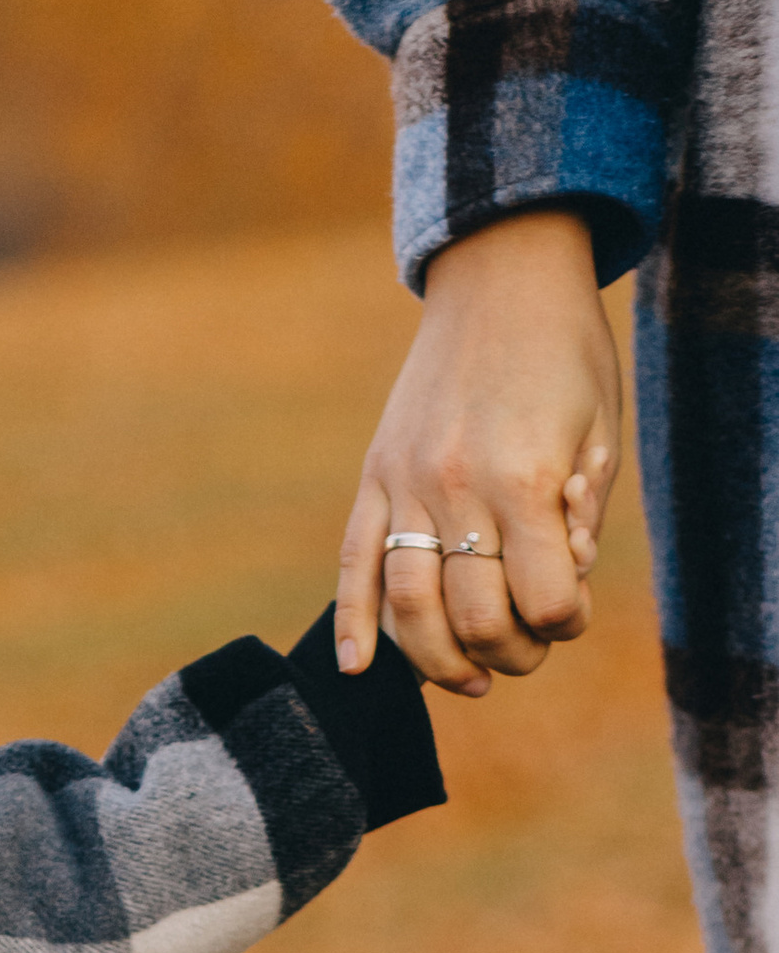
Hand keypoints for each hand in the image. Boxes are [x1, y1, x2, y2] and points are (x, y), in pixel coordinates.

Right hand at [334, 207, 621, 697]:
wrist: (501, 275)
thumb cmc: (566, 353)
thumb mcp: (600, 430)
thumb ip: (580, 516)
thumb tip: (560, 582)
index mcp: (525, 477)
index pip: (546, 600)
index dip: (567, 623)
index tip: (573, 610)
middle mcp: (457, 487)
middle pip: (475, 618)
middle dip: (511, 653)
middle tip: (528, 649)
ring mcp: (405, 484)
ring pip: (409, 608)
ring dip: (441, 661)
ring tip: (471, 677)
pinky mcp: (374, 477)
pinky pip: (354, 563)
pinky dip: (352, 623)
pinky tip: (356, 668)